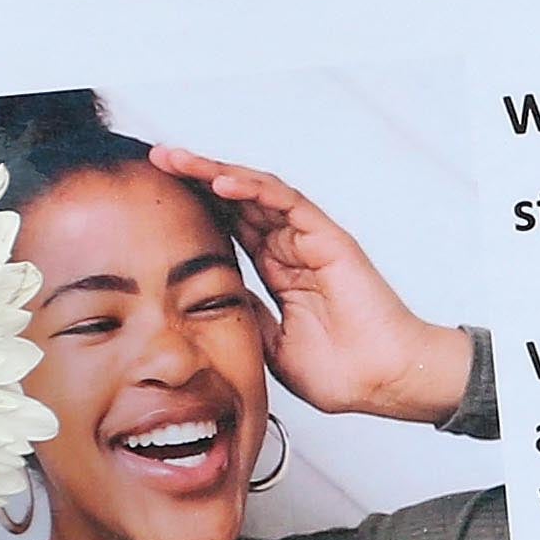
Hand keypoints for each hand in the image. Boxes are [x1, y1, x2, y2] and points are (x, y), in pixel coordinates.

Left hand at [149, 147, 474, 424]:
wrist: (382, 381)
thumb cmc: (340, 372)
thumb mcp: (270, 346)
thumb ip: (246, 315)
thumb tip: (207, 297)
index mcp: (280, 270)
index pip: (231, 226)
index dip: (196, 206)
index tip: (157, 195)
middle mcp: (292, 247)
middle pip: (238, 200)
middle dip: (196, 177)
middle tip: (157, 159)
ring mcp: (309, 239)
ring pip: (256, 191)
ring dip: (214, 171)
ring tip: (176, 159)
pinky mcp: (327, 236)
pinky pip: (286, 201)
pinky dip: (253, 187)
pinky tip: (220, 180)